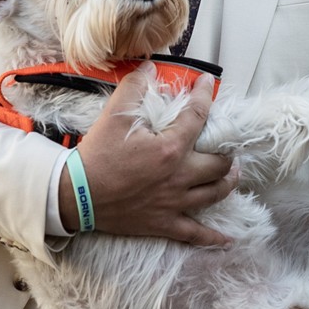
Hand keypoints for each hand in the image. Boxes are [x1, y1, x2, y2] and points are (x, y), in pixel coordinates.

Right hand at [64, 67, 235, 246]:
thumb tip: (149, 67)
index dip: (206, 96)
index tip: (209, 84)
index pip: (199, 117)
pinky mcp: (164, 223)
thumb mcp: (113, 115)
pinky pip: (195, 233)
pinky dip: (213, 238)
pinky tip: (227, 240)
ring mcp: (174, 203)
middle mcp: (179, 177)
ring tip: (233, 172)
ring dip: (228, 182)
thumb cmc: (96, 155)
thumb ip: (134, 87)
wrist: (75, 195)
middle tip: (226, 143)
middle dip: (227, 150)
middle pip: (218, 163)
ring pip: (215, 193)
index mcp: (170, 149)